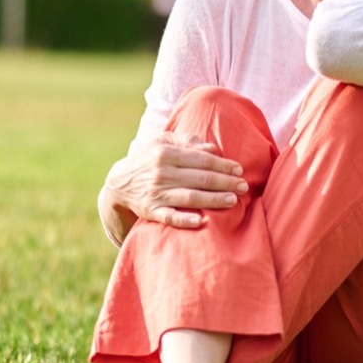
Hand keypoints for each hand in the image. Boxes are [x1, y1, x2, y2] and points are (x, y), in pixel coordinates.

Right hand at [102, 132, 248, 234]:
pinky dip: (184, 220)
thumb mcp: (162, 142)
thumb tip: (213, 149)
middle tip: (243, 186)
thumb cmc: (148, 159)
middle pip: (200, 178)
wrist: (118, 183)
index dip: (223, 165)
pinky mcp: (151, 211)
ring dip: (213, 199)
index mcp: (166, 153)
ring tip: (233, 200)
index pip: (202, 159)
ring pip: (190, 197)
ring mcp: (156, 193)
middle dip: (225, 182)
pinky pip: (169, 217)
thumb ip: (187, 141)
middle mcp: (162, 173)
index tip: (239, 169)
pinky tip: (200, 221)